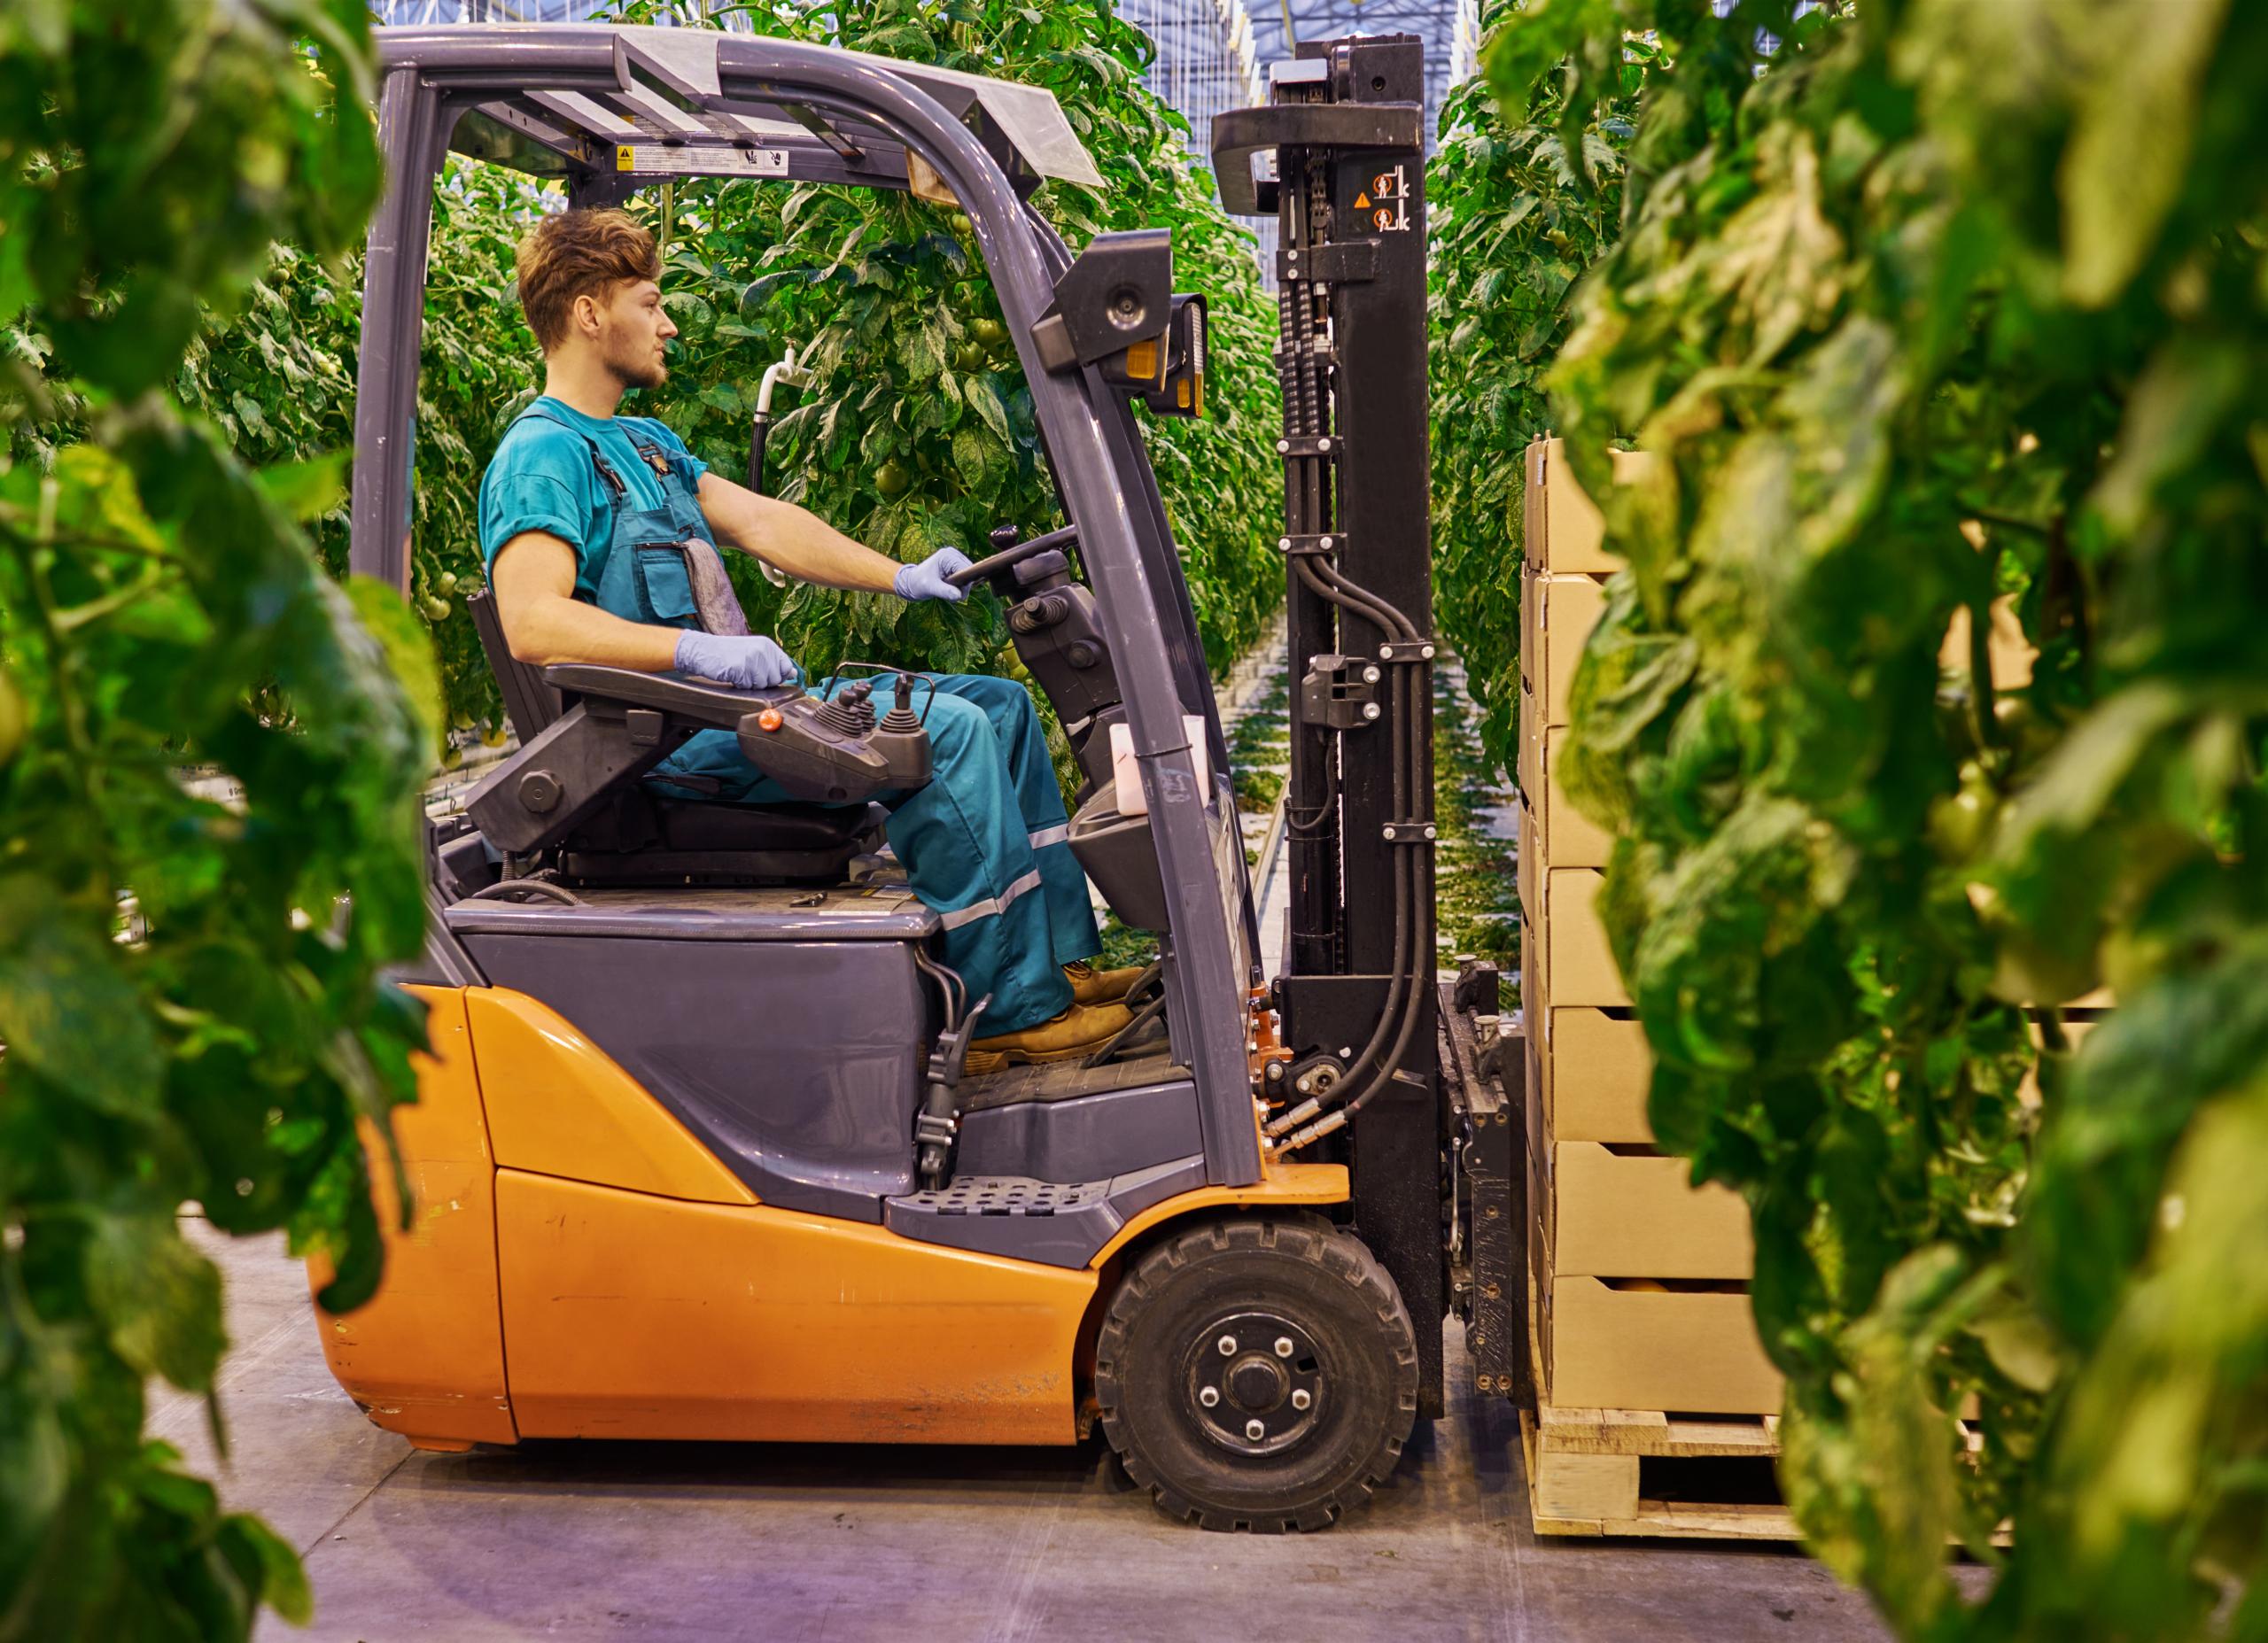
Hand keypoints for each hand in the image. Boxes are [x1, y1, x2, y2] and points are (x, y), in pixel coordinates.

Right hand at [674, 629, 797, 689]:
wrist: (703, 650)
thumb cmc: (728, 653)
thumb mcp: (753, 651)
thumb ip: (773, 662)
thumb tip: (793, 673)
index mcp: (768, 645)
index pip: (786, 667)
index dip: (777, 676)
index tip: (765, 675)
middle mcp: (762, 650)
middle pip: (775, 679)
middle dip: (762, 682)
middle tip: (747, 672)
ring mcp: (752, 659)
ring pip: (763, 685)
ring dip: (751, 684)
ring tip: (739, 672)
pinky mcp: (741, 669)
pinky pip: (748, 687)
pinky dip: (740, 685)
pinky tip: (732, 674)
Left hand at [893, 545, 972, 602]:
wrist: (911, 583)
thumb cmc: (918, 583)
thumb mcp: (931, 588)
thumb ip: (945, 591)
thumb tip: (959, 595)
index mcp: (947, 555)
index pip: (966, 569)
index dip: (965, 584)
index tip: (957, 595)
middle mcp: (952, 554)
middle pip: (969, 572)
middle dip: (963, 587)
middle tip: (951, 595)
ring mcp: (954, 559)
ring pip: (968, 576)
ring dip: (961, 587)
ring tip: (947, 591)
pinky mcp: (955, 565)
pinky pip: (965, 578)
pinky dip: (959, 586)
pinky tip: (949, 589)